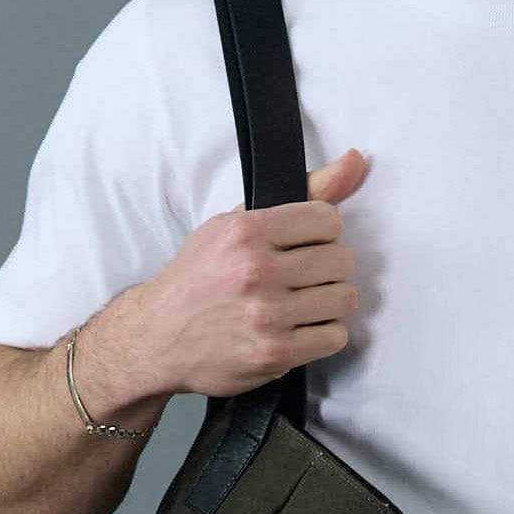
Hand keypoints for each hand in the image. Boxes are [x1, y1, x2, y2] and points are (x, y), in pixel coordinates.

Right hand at [106, 146, 369, 405]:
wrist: (157, 335)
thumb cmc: (200, 277)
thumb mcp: (236, 224)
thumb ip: (302, 192)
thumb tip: (356, 161)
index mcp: (246, 231)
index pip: (328, 220)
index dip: (324, 233)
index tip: (307, 244)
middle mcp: (256, 270)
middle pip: (341, 260)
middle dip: (329, 268)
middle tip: (307, 276)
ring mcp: (266, 314)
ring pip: (344, 299)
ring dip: (330, 302)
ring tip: (305, 302)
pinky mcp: (275, 352)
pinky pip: (334, 337)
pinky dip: (324, 334)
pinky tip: (302, 328)